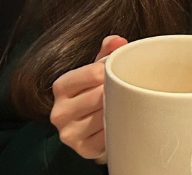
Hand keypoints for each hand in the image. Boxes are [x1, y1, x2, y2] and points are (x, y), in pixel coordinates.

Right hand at [49, 35, 127, 162]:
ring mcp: (69, 133)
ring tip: (127, 105)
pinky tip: (122, 123)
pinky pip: (108, 136)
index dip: (113, 72)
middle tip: (132, 90)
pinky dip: (119, 128)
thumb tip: (118, 41)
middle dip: (118, 92)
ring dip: (120, 111)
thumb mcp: (96, 72)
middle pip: (100, 96)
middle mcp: (59, 111)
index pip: (92, 73)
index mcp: (61, 86)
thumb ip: (106, 54)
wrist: (91, 130)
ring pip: (105, 116)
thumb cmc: (95, 94)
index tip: (122, 73)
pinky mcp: (83, 149)